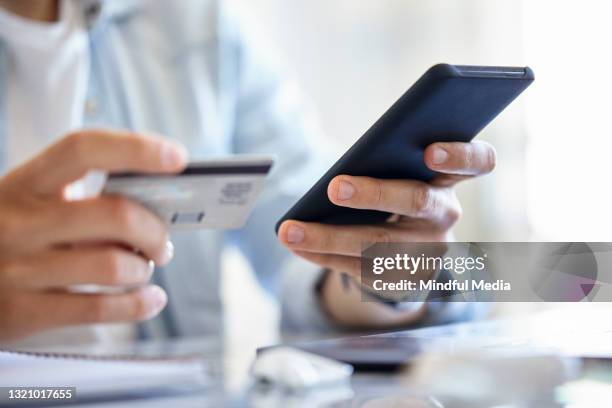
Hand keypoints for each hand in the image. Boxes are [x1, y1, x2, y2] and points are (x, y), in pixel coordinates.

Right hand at [0, 129, 186, 341]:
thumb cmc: (11, 234)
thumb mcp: (32, 203)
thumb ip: (84, 198)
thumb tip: (158, 207)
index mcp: (25, 183)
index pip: (83, 150)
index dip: (136, 149)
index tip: (177, 156)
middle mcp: (19, 222)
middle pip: (116, 216)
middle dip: (155, 231)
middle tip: (161, 242)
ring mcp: (19, 269)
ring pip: (113, 266)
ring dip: (143, 269)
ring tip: (142, 268)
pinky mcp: (24, 311)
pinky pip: (100, 309)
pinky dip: (139, 305)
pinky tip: (150, 300)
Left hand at [278, 141, 495, 278]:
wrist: (413, 249)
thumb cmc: (399, 191)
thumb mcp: (403, 175)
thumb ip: (389, 162)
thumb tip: (339, 172)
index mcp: (449, 179)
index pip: (477, 162)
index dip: (459, 156)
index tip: (430, 151)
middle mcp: (445, 214)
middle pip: (417, 201)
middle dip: (374, 194)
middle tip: (335, 187)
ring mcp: (426, 251)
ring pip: (379, 244)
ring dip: (329, 236)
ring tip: (290, 230)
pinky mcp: (402, 278)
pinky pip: (359, 267)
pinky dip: (323, 254)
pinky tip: (297, 244)